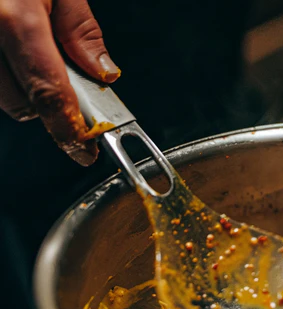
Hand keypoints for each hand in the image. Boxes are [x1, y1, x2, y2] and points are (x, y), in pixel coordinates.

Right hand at [0, 0, 119, 164]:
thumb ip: (81, 30)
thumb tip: (104, 74)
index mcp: (13, 16)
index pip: (49, 92)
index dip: (69, 131)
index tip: (83, 150)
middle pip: (19, 104)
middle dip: (45, 104)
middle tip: (56, 79)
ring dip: (18, 90)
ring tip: (22, 52)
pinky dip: (1, 77)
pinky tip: (6, 53)